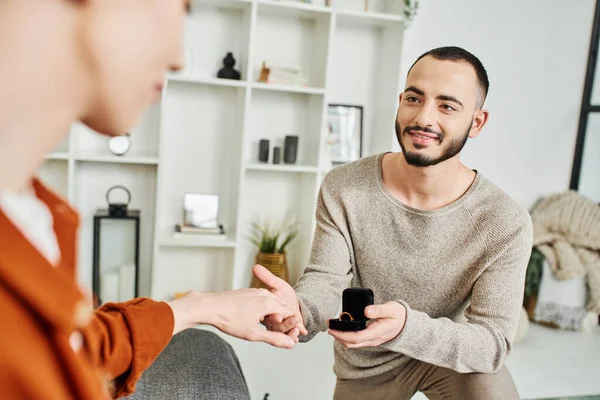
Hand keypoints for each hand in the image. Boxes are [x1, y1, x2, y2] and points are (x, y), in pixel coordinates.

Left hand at [167, 289, 296, 348]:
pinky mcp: (247, 292)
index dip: (290, 325)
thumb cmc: (230, 319)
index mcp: (269, 302)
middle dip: (282, 319)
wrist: (210, 306)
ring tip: (264, 325)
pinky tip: (254, 318)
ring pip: (271, 303)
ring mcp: (255, 291)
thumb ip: (274, 338)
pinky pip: (261, 300)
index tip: (288, 335)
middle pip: (281, 307)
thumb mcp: (254, 333)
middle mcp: (264, 294)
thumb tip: (290, 344)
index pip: (289, 313)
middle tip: (276, 333)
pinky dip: (263, 309)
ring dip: (272, 314)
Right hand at [252, 264, 307, 339]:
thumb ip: (267, 277)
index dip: (271, 315)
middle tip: (286, 319)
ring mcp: (280, 328)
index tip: (277, 315)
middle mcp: (271, 321)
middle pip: (274, 326)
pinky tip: (301, 331)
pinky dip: (295, 334)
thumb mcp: (278, 285)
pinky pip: (291, 336)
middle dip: (281, 324)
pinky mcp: (289, 331)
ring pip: (282, 332)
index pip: (266, 314)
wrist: (297, 303)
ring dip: (289, 329)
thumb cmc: (286, 295)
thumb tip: (255, 266)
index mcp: (266, 311)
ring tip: (296, 324)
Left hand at [328, 301, 406, 347]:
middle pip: (351, 343)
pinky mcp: (369, 338)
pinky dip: (346, 336)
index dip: (342, 334)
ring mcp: (371, 340)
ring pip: (353, 344)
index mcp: (377, 333)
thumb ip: (379, 310)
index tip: (332, 328)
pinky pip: (356, 341)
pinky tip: (342, 328)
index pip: (356, 337)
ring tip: (332, 326)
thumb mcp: (391, 309)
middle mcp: (373, 339)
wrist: (406, 324)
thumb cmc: (398, 315)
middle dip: (338, 336)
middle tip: (328, 326)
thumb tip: (365, 311)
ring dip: (341, 337)